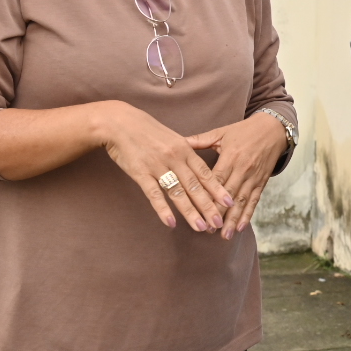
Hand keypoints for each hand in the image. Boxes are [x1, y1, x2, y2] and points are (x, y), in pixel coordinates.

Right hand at [98, 101, 234, 231]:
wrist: (120, 123)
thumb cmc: (147, 131)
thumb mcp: (172, 138)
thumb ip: (186, 153)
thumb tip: (200, 168)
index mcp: (185, 149)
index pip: (205, 173)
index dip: (218, 189)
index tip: (229, 202)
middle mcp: (175, 158)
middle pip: (195, 186)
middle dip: (208, 205)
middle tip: (218, 222)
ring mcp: (158, 166)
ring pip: (178, 192)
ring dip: (190, 211)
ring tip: (201, 227)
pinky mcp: (140, 173)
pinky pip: (153, 194)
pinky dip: (162, 209)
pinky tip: (170, 223)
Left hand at [186, 112, 288, 238]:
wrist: (273, 128)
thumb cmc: (244, 130)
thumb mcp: (222, 132)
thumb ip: (200, 140)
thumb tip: (180, 142)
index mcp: (230, 157)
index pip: (216, 180)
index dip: (207, 196)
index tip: (196, 210)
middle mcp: (242, 169)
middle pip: (228, 195)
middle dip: (218, 213)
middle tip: (208, 229)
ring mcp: (253, 177)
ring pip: (241, 201)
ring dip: (233, 219)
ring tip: (225, 235)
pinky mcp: (261, 182)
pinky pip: (254, 200)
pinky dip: (248, 214)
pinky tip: (241, 227)